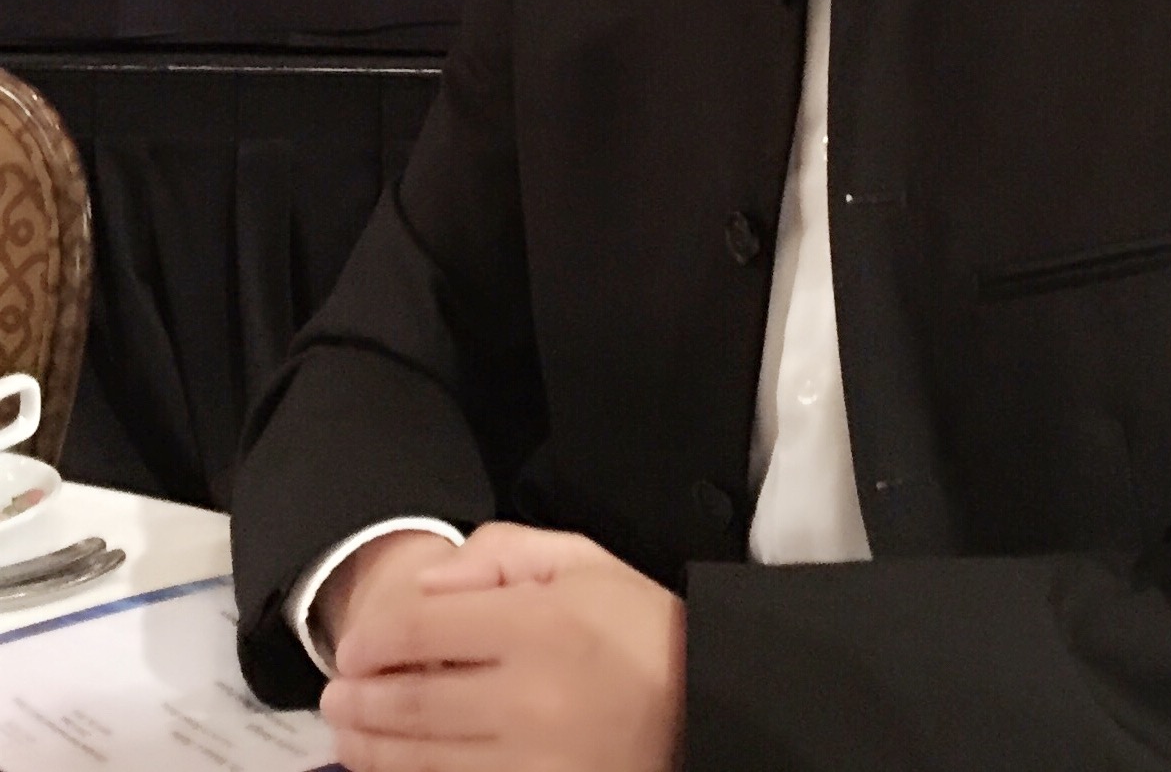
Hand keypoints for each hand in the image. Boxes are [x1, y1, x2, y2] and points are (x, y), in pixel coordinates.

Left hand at [321, 521, 686, 771]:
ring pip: (421, 760)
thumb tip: (430, 583)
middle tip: (334, 697)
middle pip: (411, 700)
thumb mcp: (581, 560)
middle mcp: (528, 696)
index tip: (352, 648)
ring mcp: (530, 761)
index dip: (374, 638)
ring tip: (348, 734)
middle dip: (359, 699)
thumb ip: (502, 554)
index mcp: (539, 624)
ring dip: (371, 748)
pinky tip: (393, 769)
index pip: (423, 628)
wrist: (701, 704)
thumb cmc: (636, 627)